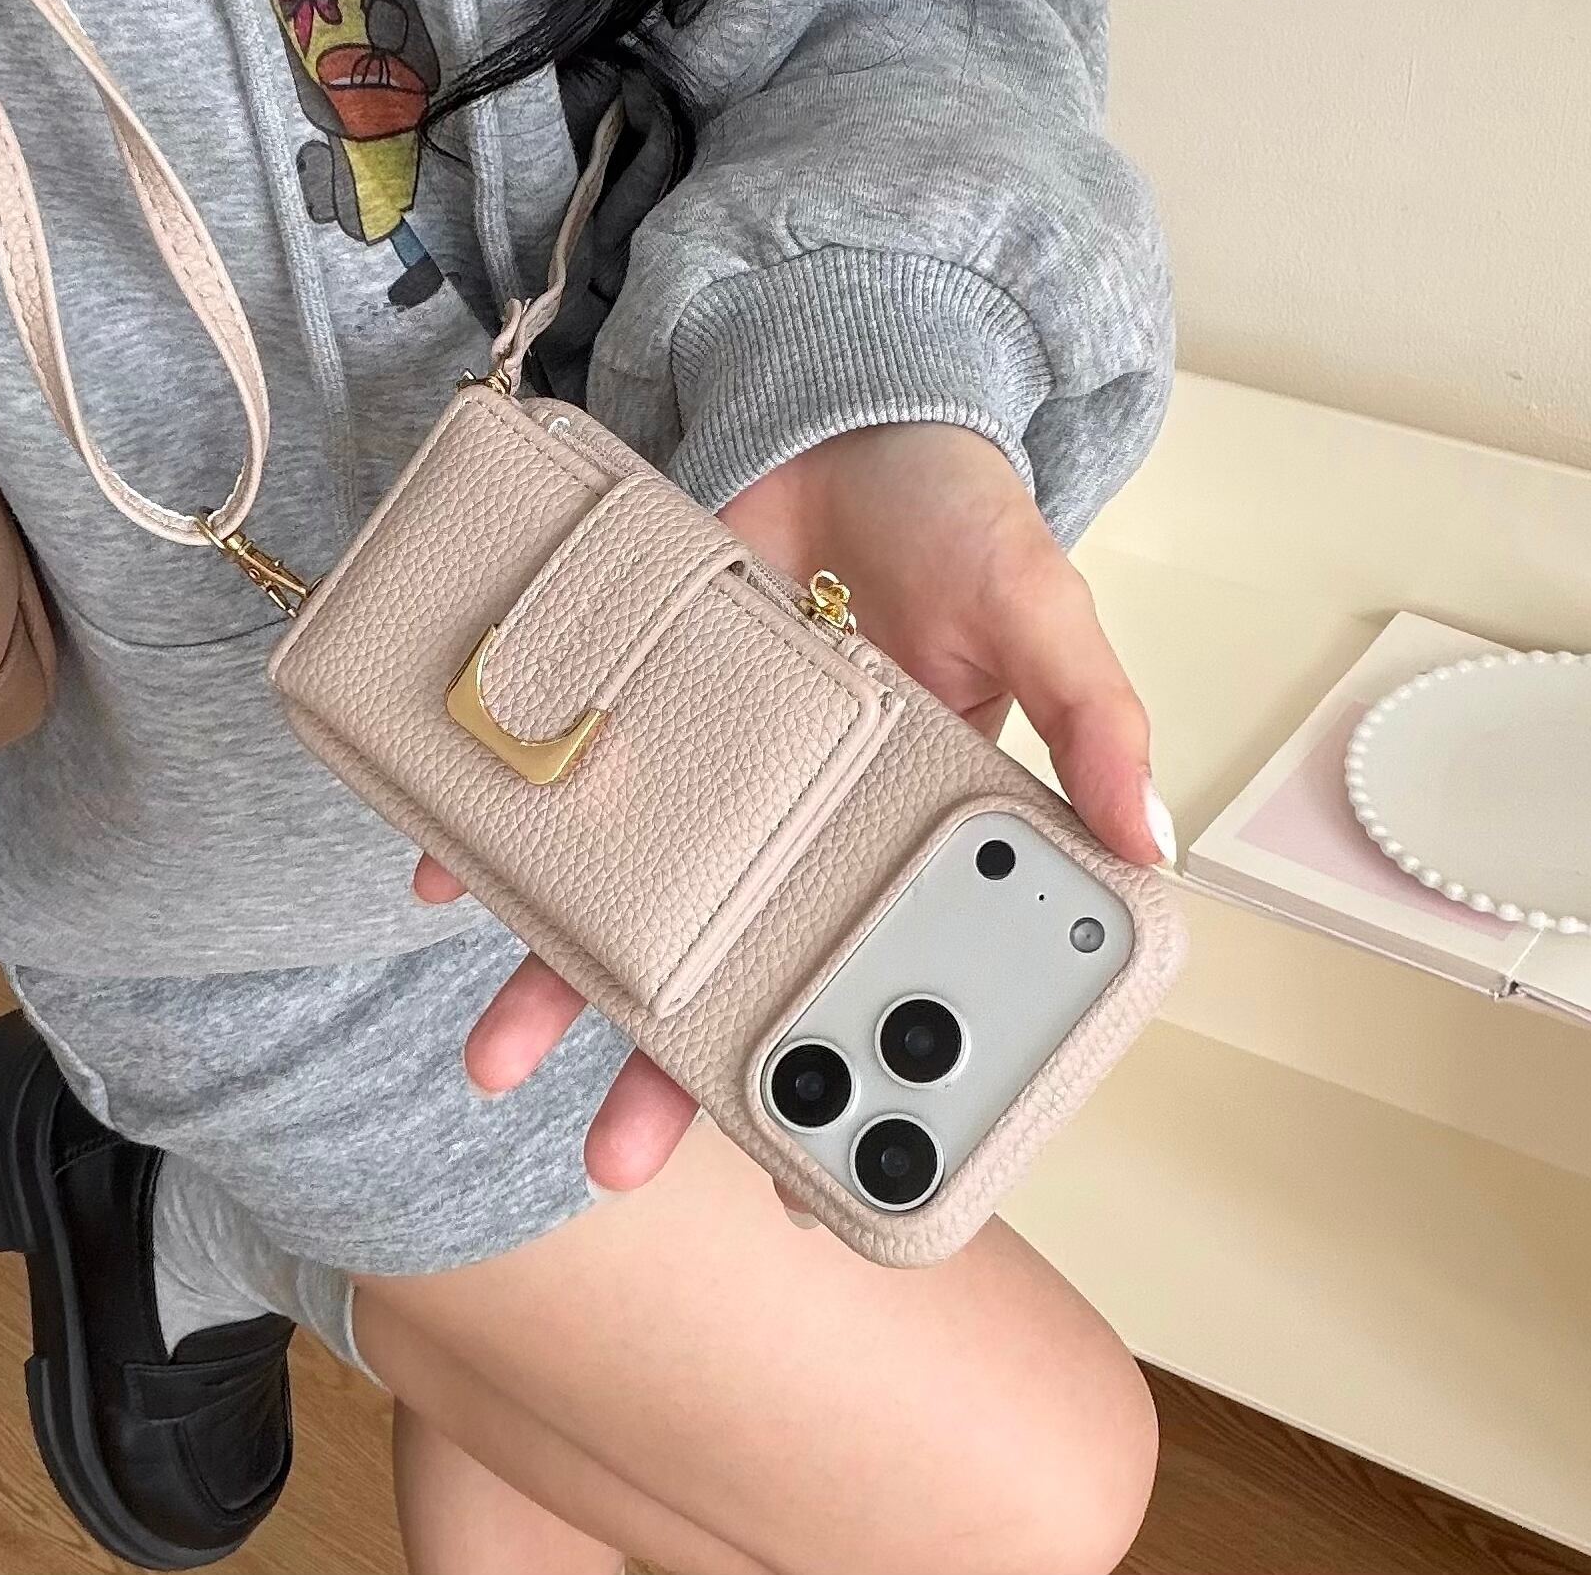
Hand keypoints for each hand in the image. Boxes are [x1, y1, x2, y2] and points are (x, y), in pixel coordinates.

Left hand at [412, 422, 1172, 1194]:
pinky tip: (443, 874)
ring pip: (623, 900)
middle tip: (611, 1157)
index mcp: (899, 830)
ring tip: (497, 1050)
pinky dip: (491, 831)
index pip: (866, 979)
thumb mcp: (1038, 608)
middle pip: (723, 968)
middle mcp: (785, 825)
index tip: (791, 1175)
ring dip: (557, 979)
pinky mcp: (631, 701)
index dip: (833, 1077)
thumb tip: (1147, 841)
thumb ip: (1093, 715)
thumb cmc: (958, 518)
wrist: (845, 414)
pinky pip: (554, 784)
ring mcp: (700, 772)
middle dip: (665, 1069)